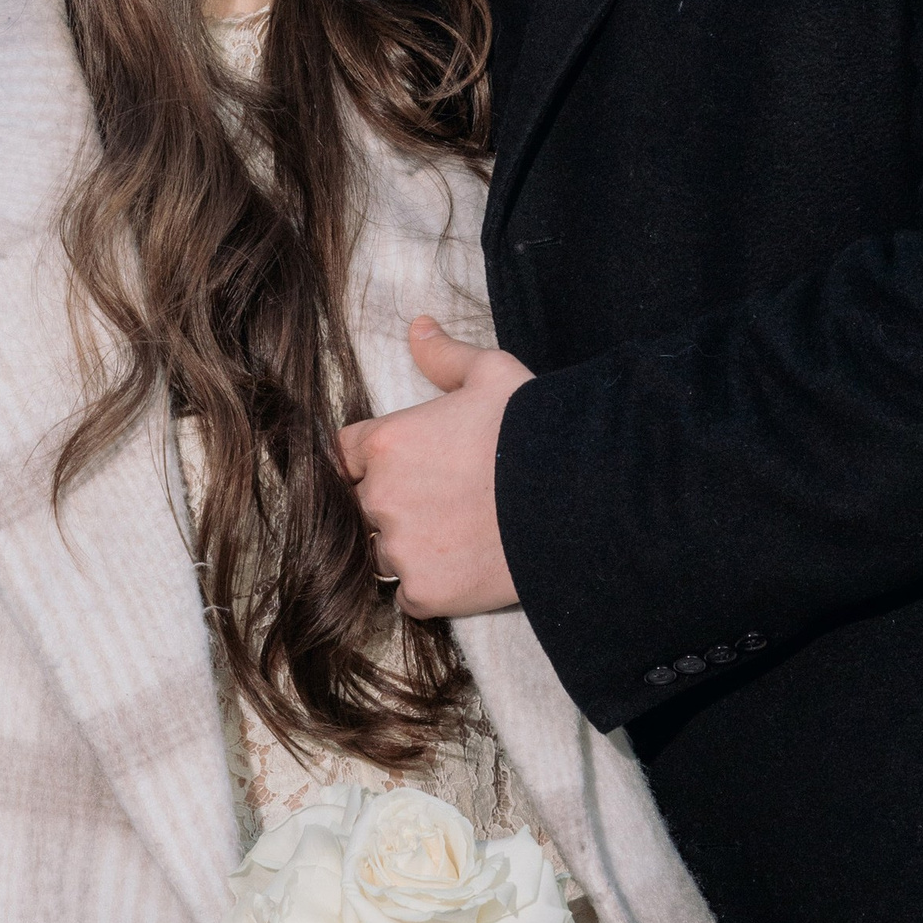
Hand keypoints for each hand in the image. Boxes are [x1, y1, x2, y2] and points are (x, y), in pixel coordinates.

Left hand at [337, 319, 530, 619]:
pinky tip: (464, 567)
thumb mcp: (492, 374)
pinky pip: (408, 595)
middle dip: (391, 505)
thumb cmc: (533, 429)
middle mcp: (381, 497)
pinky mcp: (425, 592)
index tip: (404, 467)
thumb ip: (445, 355)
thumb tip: (417, 327)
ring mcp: (401, 549)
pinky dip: (429, 586)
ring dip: (408, 547)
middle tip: (442, 502)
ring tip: (456, 536)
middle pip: (361, 507)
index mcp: (386, 443)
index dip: (369, 461)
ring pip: (382, 553)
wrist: (580, 497)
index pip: (343, 456)